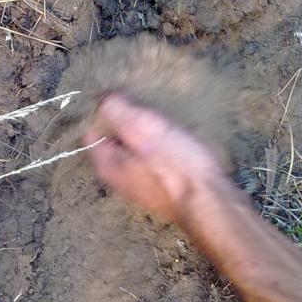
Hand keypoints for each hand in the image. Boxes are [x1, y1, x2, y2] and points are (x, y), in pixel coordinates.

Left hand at [82, 93, 225, 224]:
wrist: (211, 203)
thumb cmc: (175, 165)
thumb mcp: (143, 130)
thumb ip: (117, 111)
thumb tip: (102, 98)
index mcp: (106, 165)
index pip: (91, 132)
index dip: (103, 112)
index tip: (121, 97)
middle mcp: (118, 178)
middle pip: (113, 141)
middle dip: (124, 122)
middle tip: (142, 103)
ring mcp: (140, 185)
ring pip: (134, 150)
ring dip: (144, 133)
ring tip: (161, 116)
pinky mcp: (162, 187)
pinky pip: (153, 160)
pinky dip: (159, 147)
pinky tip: (174, 137)